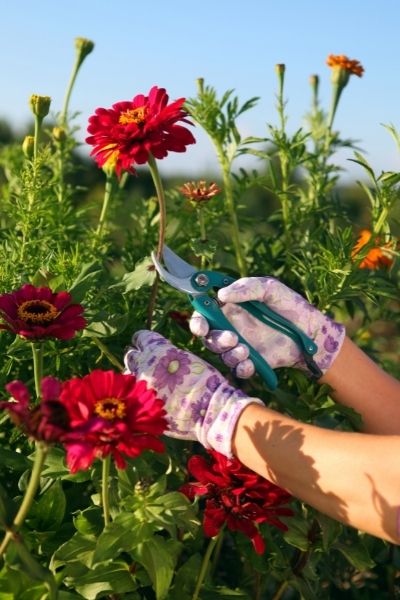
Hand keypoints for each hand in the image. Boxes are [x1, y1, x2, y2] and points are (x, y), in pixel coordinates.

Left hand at [124, 330, 261, 456]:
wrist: (210, 410)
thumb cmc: (204, 381)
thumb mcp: (185, 359)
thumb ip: (166, 355)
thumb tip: (157, 356)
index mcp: (156, 350)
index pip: (141, 338)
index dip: (144, 340)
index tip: (146, 343)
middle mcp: (144, 366)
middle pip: (131, 356)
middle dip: (139, 358)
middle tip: (148, 363)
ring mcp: (140, 387)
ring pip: (128, 377)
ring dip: (136, 376)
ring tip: (149, 381)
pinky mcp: (141, 406)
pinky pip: (133, 396)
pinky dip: (140, 395)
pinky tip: (150, 397)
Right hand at [189, 277, 344, 377]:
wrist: (311, 330)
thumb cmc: (289, 305)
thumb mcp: (270, 288)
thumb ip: (246, 288)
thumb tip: (221, 295)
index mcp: (230, 309)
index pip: (204, 316)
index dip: (197, 322)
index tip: (201, 326)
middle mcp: (232, 328)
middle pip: (209, 338)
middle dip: (214, 340)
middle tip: (231, 337)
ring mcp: (242, 346)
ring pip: (222, 355)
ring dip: (229, 354)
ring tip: (246, 350)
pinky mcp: (253, 363)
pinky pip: (239, 370)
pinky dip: (241, 368)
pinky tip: (250, 362)